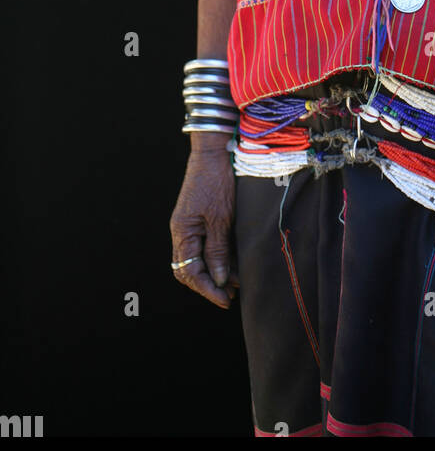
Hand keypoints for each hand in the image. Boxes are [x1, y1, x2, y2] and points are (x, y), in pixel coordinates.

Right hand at [169, 147, 239, 308]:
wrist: (215, 150)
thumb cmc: (217, 182)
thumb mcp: (221, 218)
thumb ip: (217, 249)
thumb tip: (217, 279)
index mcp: (183, 232)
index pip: (189, 272)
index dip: (207, 289)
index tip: (225, 300)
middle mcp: (183, 230)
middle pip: (189, 268)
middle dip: (208, 284)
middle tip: (230, 294)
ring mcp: (190, 223)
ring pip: (198, 258)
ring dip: (215, 271)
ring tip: (236, 279)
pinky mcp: (200, 216)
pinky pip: (204, 244)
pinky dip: (217, 256)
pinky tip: (233, 260)